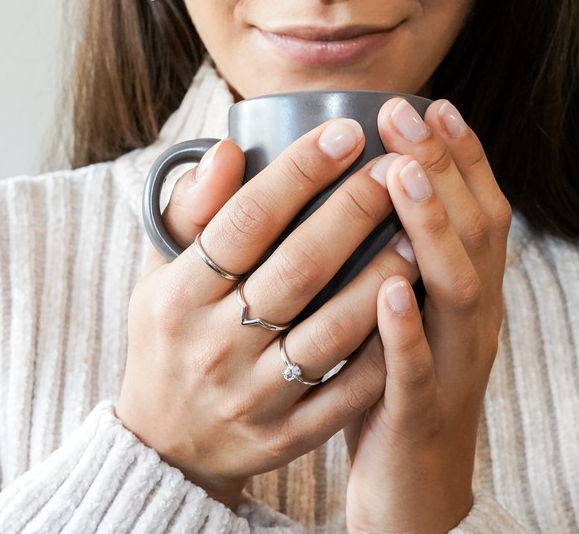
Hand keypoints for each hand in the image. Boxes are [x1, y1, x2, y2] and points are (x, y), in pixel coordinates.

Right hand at [116, 118, 416, 508]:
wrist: (162, 444)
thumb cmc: (168, 334)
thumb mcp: (158, 270)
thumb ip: (189, 208)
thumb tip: (228, 149)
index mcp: (179, 294)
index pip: (246, 220)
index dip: (299, 172)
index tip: (346, 133)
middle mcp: (215, 344)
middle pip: (299, 267)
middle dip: (354, 211)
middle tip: (397, 168)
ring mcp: (253, 395)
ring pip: (333, 329)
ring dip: (383, 275)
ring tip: (420, 230)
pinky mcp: (286, 434)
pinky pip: (347, 391)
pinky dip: (383, 347)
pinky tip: (414, 305)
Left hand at [345, 99, 510, 533]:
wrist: (416, 482)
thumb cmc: (397, 374)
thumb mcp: (404, 302)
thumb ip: (391, 248)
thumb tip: (359, 185)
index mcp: (468, 286)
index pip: (479, 208)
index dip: (462, 156)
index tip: (434, 105)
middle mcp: (474, 316)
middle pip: (473, 233)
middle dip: (441, 168)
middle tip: (404, 116)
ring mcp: (454, 363)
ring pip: (458, 289)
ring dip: (432, 228)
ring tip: (403, 176)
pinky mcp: (421, 410)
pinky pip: (417, 367)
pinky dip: (407, 326)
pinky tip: (389, 287)